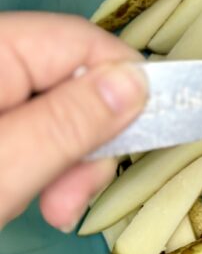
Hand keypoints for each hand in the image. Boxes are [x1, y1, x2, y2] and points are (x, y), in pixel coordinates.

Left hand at [0, 12, 146, 232]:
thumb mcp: (9, 163)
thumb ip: (71, 120)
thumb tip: (137, 82)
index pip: (87, 43)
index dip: (124, 89)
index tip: (135, 144)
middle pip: (73, 79)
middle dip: (89, 142)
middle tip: (73, 199)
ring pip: (54, 109)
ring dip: (67, 161)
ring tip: (51, 210)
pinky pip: (28, 125)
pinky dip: (38, 162)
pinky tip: (27, 195)